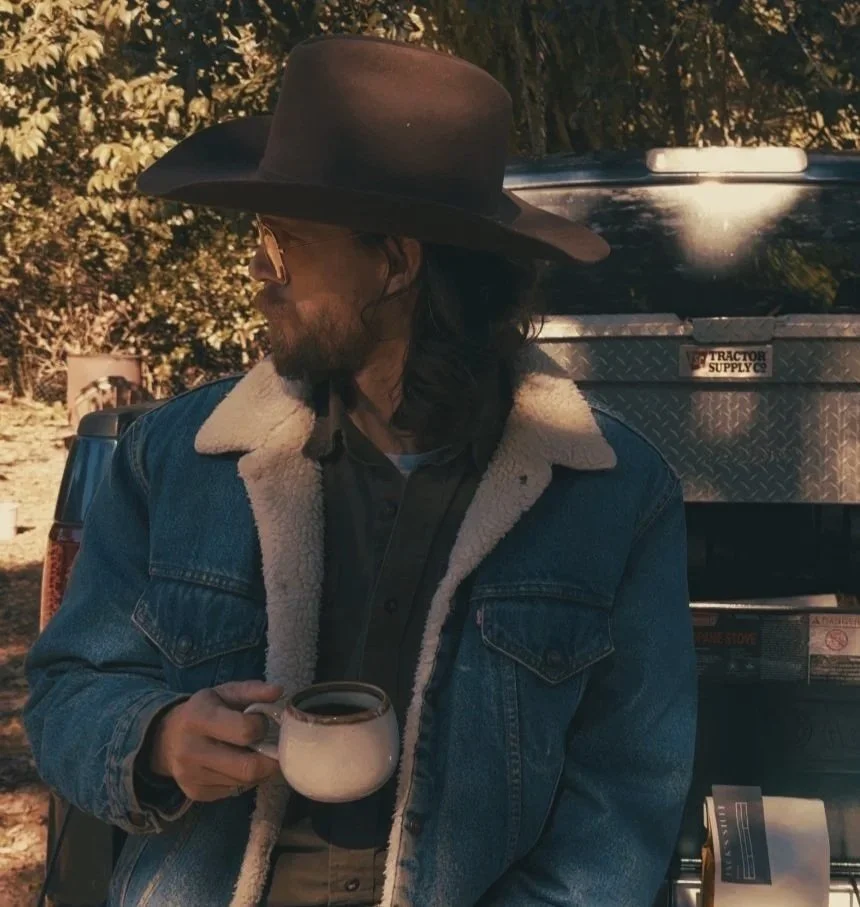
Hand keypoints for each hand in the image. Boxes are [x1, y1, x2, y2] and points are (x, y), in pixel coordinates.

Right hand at [146, 679, 283, 801]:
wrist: (167, 738)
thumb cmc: (205, 710)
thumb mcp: (226, 692)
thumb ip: (253, 690)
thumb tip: (278, 691)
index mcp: (199, 718)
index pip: (245, 731)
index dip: (261, 726)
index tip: (261, 721)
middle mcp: (191, 750)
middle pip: (248, 768)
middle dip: (270, 759)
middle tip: (274, 749)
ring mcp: (191, 776)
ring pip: (245, 782)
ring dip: (259, 770)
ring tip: (254, 753)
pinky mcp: (195, 793)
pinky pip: (235, 791)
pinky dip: (245, 780)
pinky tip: (239, 765)